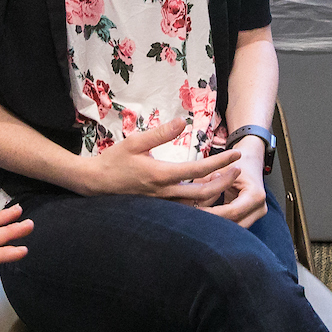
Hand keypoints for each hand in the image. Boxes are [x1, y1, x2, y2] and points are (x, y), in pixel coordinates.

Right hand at [71, 116, 241, 204]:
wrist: (94, 184)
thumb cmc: (113, 161)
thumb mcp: (135, 142)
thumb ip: (160, 133)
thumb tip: (182, 122)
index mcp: (161, 175)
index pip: (199, 170)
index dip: (221, 162)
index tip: (236, 154)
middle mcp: (164, 193)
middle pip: (204, 192)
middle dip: (224, 181)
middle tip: (237, 170)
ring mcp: (162, 204)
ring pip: (196, 204)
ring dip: (214, 193)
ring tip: (224, 179)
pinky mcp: (158, 208)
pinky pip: (185, 209)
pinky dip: (200, 202)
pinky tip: (206, 192)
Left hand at [203, 134, 268, 226]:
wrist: (250, 162)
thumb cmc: (237, 164)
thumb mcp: (222, 168)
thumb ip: (208, 180)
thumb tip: (195, 192)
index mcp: (255, 194)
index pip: (232, 211)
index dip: (213, 214)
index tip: (195, 213)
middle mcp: (260, 207)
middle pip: (234, 224)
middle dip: (214, 223)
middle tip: (194, 220)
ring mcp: (257, 214)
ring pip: (234, 229)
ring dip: (217, 226)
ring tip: (198, 221)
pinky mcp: (252, 218)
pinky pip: (235, 225)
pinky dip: (221, 223)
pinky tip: (207, 221)